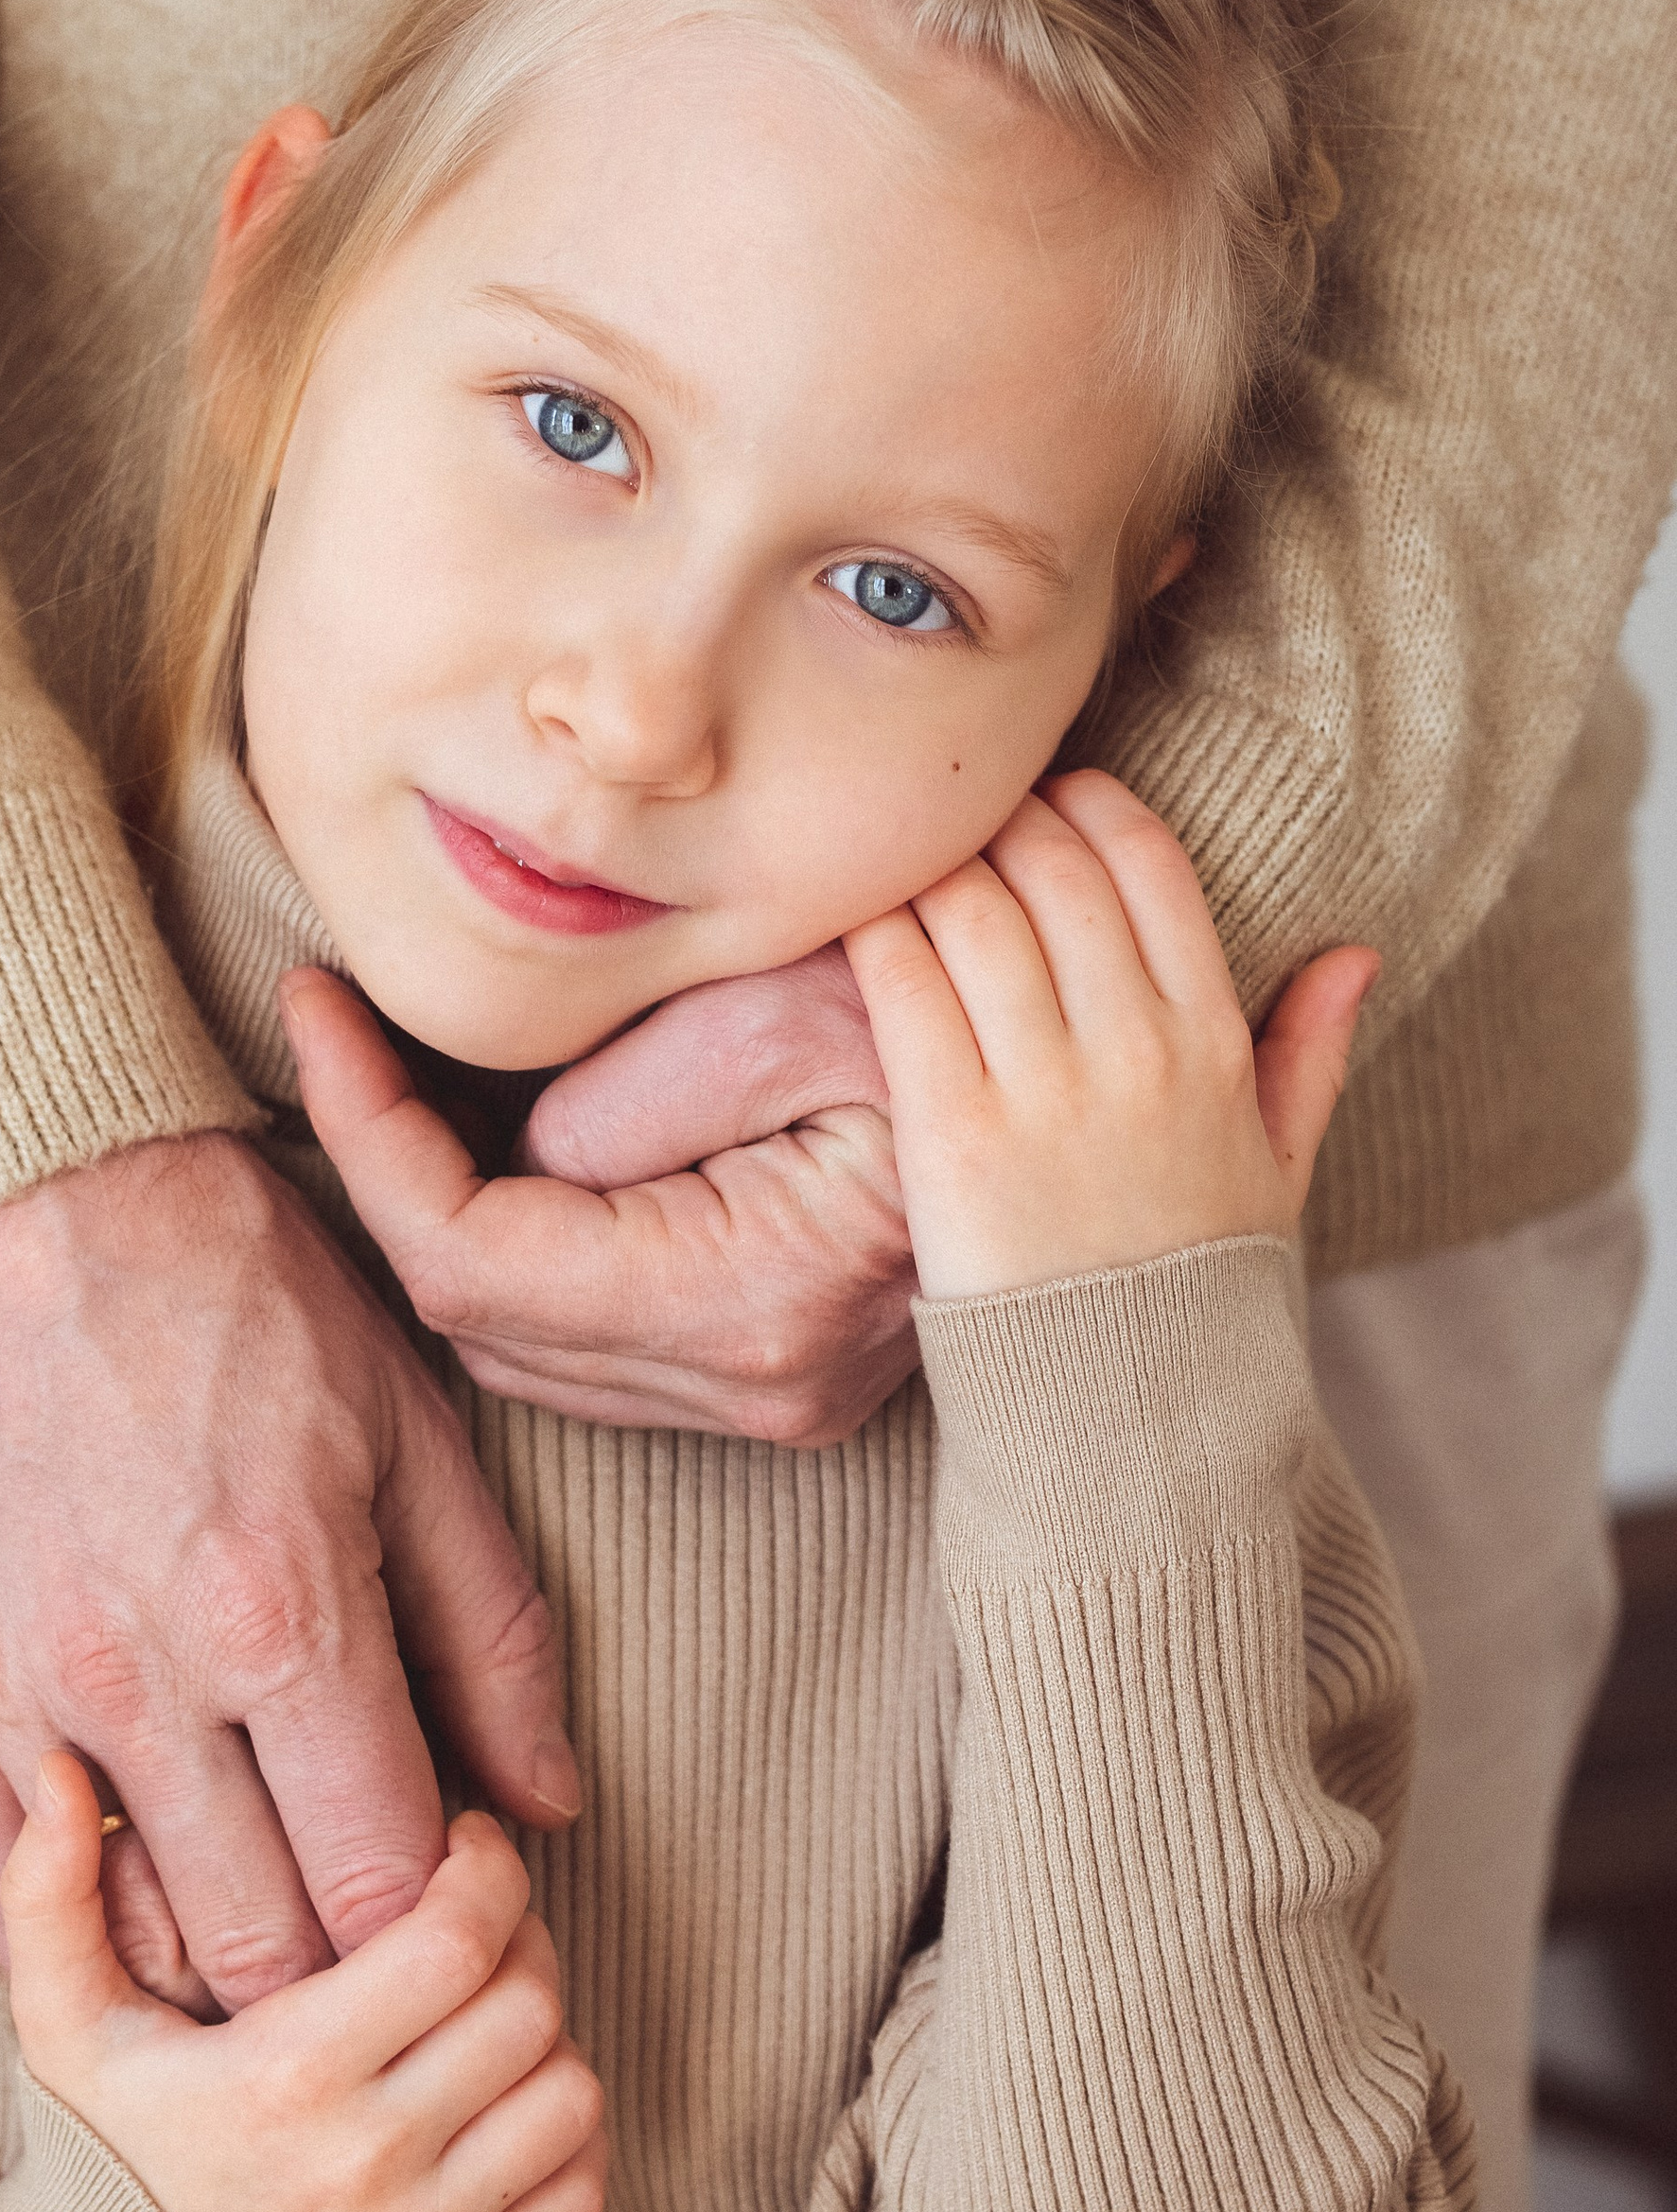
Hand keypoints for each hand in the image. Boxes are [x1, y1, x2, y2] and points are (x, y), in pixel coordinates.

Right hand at [0, 1133, 571, 2001]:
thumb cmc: (228, 1287)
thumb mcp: (407, 1427)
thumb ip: (490, 1632)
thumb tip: (551, 1805)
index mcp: (286, 1615)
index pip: (385, 1883)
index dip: (442, 1931)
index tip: (462, 1909)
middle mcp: (146, 1680)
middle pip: (268, 1948)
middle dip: (344, 1982)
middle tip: (383, 1947)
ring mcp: (17, 1694)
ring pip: (135, 1942)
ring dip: (220, 1970)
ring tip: (279, 1924)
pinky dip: (82, 1931)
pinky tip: (146, 1912)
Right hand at [2, 1757, 607, 2211]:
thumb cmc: (107, 2149)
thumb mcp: (60, 2022)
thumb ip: (50, 1892)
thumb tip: (55, 1774)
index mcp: (287, 2075)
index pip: (453, 1944)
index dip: (487, 1872)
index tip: (463, 1847)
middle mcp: (366, 2160)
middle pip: (526, 2006)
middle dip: (521, 1938)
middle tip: (476, 1922)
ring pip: (567, 2095)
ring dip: (548, 2034)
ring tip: (489, 2009)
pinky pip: (576, 2196)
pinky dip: (569, 2136)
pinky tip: (508, 2098)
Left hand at [285, 967, 919, 1446]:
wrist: (1120, 1075)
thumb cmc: (980, 1005)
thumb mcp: (797, 1004)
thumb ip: (630, 1094)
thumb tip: (525, 1154)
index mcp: (752, 1298)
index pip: (470, 1259)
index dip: (365, 1139)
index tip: (315, 1013)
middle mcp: (758, 1384)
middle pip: (479, 1324)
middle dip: (386, 1182)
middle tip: (340, 1031)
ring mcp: (774, 1394)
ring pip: (525, 1344)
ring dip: (448, 1217)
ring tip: (402, 1070)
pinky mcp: (780, 1370)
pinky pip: (596, 1335)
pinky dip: (526, 1246)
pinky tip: (501, 1137)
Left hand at [844, 771, 1378, 1299]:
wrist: (1127, 1414)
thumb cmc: (1196, 1289)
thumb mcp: (1279, 1169)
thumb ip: (1310, 1051)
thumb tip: (1355, 951)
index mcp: (1212, 1042)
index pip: (1149, 865)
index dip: (1092, 807)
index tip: (1053, 798)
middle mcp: (1133, 1049)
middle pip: (1052, 869)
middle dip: (1002, 820)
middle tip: (961, 815)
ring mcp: (1041, 1089)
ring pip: (973, 909)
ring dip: (933, 865)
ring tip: (905, 859)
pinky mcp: (950, 1132)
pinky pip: (903, 984)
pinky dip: (876, 930)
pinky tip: (856, 917)